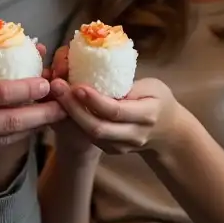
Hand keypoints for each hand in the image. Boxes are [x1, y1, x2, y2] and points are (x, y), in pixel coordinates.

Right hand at [0, 51, 64, 183]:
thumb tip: (0, 46)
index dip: (29, 88)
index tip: (47, 80)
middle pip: (11, 120)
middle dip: (43, 112)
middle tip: (63, 102)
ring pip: (5, 140)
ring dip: (30, 127)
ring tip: (48, 114)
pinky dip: (7, 140)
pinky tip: (18, 128)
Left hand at [49, 75, 182, 156]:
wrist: (168, 132)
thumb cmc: (158, 100)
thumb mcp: (152, 86)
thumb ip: (128, 85)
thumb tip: (96, 72)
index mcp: (147, 115)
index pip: (116, 111)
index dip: (94, 100)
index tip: (77, 85)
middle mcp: (134, 135)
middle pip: (98, 127)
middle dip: (74, 108)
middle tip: (56, 87)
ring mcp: (122, 146)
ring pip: (90, 135)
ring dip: (70, 115)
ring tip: (55, 94)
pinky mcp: (112, 150)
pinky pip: (90, 138)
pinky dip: (74, 122)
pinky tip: (63, 106)